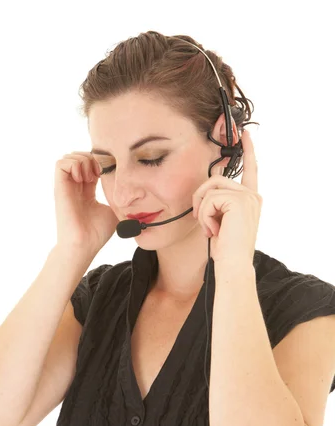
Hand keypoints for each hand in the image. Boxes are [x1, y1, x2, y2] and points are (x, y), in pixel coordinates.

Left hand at [192, 129, 261, 264]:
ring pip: (211, 188)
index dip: (248, 150)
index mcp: (250, 199)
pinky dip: (205, 215)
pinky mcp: (239, 201)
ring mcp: (247, 197)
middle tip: (201, 219)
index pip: (250, 169)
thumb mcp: (221, 220)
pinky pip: (210, 198)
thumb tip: (214, 176)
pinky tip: (213, 230)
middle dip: (201, 198)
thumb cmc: (226, 249)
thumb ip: (219, 200)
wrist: (233, 264)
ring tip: (209, 227)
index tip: (244, 133)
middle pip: (216, 179)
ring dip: (203, 209)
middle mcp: (252, 195)